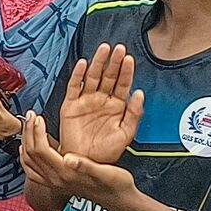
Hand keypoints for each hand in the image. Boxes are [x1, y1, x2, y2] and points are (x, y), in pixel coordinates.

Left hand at [22, 112, 140, 209]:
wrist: (119, 200)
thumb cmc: (117, 185)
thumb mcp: (107, 173)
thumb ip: (86, 166)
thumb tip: (69, 158)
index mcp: (67, 174)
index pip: (41, 150)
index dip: (36, 131)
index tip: (38, 118)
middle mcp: (56, 180)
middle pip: (30, 154)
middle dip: (28, 132)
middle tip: (30, 116)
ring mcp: (54, 183)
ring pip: (28, 162)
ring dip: (25, 142)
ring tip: (28, 126)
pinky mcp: (56, 184)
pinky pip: (32, 171)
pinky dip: (26, 157)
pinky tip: (28, 148)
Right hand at [55, 45, 143, 163]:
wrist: (85, 162)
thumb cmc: (105, 152)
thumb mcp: (126, 134)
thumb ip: (134, 114)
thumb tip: (139, 94)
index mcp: (116, 106)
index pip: (123, 84)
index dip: (126, 71)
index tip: (130, 59)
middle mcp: (101, 100)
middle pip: (108, 76)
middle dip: (114, 62)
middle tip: (119, 49)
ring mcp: (86, 101)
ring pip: (92, 77)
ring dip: (98, 63)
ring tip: (104, 50)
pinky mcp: (71, 105)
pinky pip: (74, 87)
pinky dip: (77, 75)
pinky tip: (82, 64)